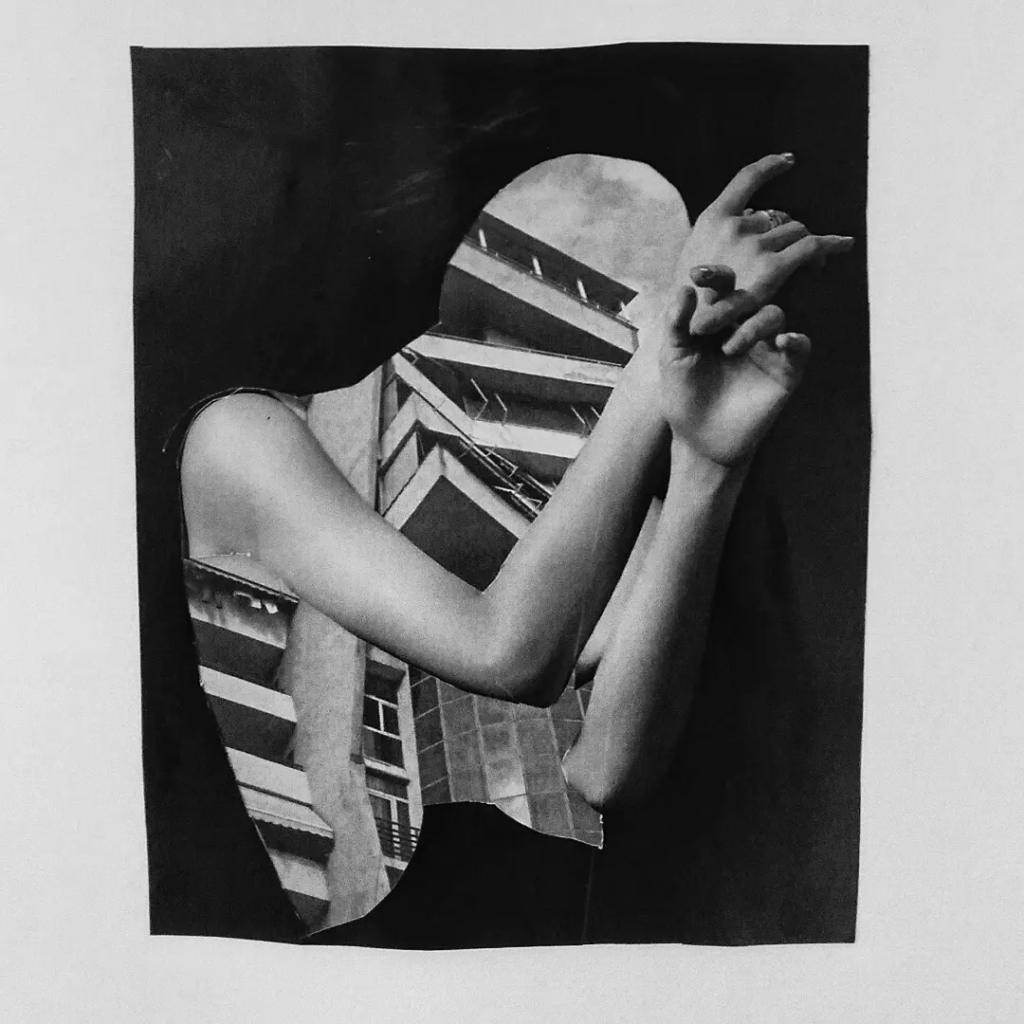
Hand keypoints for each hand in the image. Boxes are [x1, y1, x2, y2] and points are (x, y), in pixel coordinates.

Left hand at [658, 286, 810, 466]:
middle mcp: (744, 326)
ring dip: (754, 325)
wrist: (699, 438)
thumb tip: (684, 288)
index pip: (722, 288)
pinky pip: (800, 347)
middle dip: (732, 303)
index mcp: (718, 319)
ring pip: (774, 316)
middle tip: (711, 322)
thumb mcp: (673, 358)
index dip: (713, 276)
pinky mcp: (786, 371)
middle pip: (750, 296)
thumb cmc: (684, 394)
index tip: (696, 275)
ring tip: (730, 349)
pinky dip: (795, 340)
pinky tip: (782, 342)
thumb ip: (676, 324)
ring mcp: (767, 347)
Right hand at [676, 153, 853, 337]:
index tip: (788, 161)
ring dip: (806, 245)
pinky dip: (832, 244)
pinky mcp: (773, 270)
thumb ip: (715, 243)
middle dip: (787, 231)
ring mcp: (754, 246)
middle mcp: (735, 226)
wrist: (686, 330)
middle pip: (776, 215)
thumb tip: (750, 222)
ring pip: (796, 233)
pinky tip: (846, 245)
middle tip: (798, 252)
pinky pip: (811, 247)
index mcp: (712, 219)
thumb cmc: (688, 304)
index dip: (769, 167)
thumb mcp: (691, 263)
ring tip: (813, 266)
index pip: (746, 179)